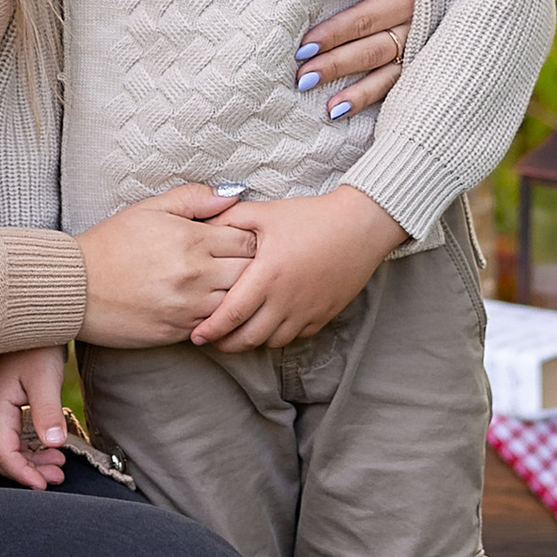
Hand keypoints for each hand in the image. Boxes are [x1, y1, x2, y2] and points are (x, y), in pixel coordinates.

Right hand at [0, 344, 72, 483]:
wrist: (30, 317)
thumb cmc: (37, 344)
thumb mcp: (46, 377)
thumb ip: (47, 411)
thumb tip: (54, 444)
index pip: (1, 452)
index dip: (21, 473)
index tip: (44, 486)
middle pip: (1, 455)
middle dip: (28, 471)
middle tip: (58, 478)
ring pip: (8, 448)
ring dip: (32, 462)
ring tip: (60, 467)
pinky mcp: (5, 405)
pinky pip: (13, 437)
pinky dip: (31, 448)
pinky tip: (52, 450)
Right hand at [78, 183, 258, 345]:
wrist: (74, 288)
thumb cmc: (110, 244)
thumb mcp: (148, 209)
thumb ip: (193, 198)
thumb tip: (233, 195)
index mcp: (191, 239)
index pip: (248, 239)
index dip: (248, 238)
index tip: (237, 239)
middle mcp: (195, 275)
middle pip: (252, 272)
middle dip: (250, 266)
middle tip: (237, 263)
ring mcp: (189, 306)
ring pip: (239, 302)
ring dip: (237, 293)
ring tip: (224, 284)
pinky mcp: (180, 330)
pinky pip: (217, 324)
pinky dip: (219, 315)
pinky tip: (207, 305)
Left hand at [191, 186, 408, 350]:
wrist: (360, 226)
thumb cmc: (311, 217)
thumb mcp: (265, 212)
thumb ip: (229, 220)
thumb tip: (201, 226)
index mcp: (268, 276)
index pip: (231, 315)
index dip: (211, 330)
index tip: (196, 336)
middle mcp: (286, 300)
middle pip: (249, 337)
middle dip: (226, 344)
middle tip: (212, 340)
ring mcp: (306, 311)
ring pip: (272, 342)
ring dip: (251, 342)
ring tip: (238, 334)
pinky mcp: (323, 315)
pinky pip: (295, 336)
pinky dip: (277, 336)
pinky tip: (268, 325)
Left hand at [294, 0, 414, 119]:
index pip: (369, 17)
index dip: (337, 32)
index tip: (305, 46)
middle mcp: (424, 23)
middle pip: (376, 49)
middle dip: (339, 65)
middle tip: (304, 78)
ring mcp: (427, 45)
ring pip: (390, 73)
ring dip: (358, 93)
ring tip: (329, 109)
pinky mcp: (426, 59)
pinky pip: (402, 84)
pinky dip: (375, 99)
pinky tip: (347, 112)